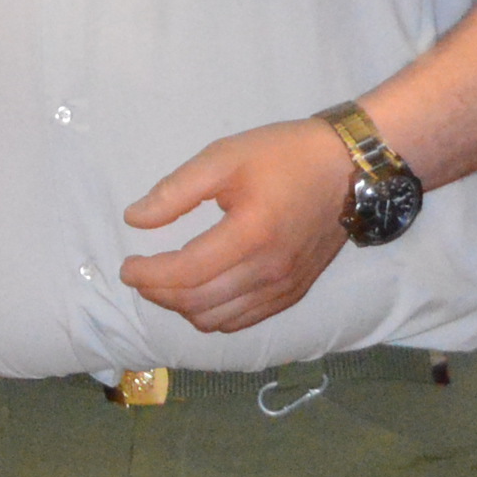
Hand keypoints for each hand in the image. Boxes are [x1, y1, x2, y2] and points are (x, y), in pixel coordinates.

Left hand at [121, 118, 357, 335]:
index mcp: (250, 235)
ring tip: (168, 283)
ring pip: (216, 321)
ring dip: (182, 308)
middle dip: (158, 294)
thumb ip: (175, 191)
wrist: (349, 169)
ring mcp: (283, 288)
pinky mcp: (293, 294)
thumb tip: (134, 220)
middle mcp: (268, 271)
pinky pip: (241, 321)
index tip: (127, 267)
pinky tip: (201, 292)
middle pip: (196, 304)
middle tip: (141, 274)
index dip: (148, 275)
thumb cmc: (284, 155)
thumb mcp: (224, 157)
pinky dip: (212, 314)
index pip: (185, 274)